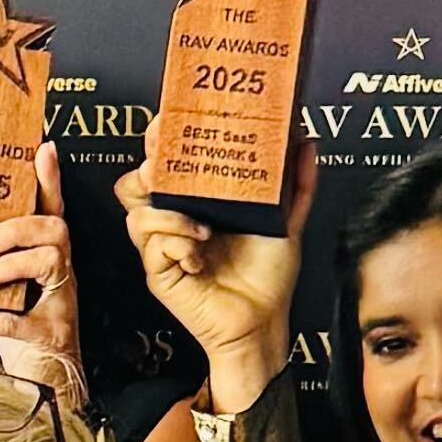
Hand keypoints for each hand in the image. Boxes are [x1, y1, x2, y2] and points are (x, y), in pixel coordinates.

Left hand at [0, 141, 84, 389]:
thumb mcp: (2, 294)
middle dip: (17, 228)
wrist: (43, 391)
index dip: (51, 181)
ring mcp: (59, 307)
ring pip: (49, 263)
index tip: (43, 148)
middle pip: (55, 231)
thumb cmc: (20, 335)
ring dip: (7, 265)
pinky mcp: (47, 338)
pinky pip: (15, 320)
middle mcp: (61, 278)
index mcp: (50, 262)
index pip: (54, 212)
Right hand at [115, 136, 314, 417]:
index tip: (170, 118)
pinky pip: (151, 247)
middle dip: (149, 165)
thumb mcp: (287, 221)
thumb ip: (297, 183)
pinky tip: (199, 254)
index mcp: (198, 200)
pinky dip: (176, 244)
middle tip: (164, 162)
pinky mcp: (159, 273)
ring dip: (166, 212)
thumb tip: (305, 139)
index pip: (168, 162)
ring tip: (200, 226)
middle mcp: (175, 219)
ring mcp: (164, 246)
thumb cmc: (268, 277)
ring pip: (137, 212)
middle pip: (136, 180)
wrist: (263, 322)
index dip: (161, 138)